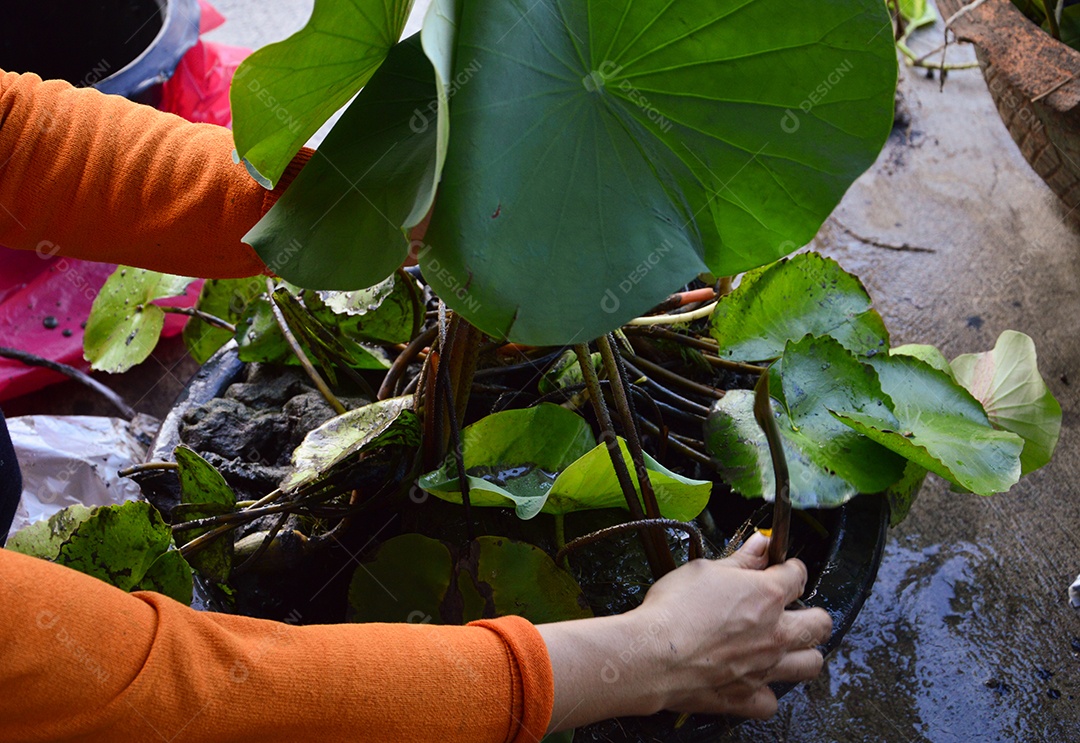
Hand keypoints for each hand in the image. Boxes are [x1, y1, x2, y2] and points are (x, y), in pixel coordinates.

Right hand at [637, 532, 831, 718]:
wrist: (652, 656)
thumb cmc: (673, 610)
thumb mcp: (703, 570)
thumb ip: (740, 560)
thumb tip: (760, 544)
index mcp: (767, 596)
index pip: (798, 575)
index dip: (790, 569)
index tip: (781, 569)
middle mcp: (775, 633)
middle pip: (820, 624)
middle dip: (812, 614)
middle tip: (794, 610)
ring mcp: (765, 668)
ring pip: (810, 664)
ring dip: (803, 654)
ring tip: (786, 646)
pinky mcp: (746, 696)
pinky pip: (771, 701)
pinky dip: (766, 693)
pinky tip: (754, 681)